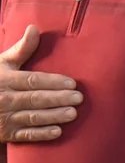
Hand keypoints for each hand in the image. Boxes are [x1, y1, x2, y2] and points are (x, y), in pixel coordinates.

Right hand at [0, 25, 82, 142]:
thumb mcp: (3, 64)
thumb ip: (22, 49)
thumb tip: (34, 28)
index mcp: (5, 80)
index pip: (32, 80)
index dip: (52, 82)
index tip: (72, 83)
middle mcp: (4, 99)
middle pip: (34, 99)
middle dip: (57, 98)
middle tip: (78, 98)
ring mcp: (5, 118)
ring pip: (32, 117)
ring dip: (53, 116)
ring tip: (73, 113)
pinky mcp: (6, 134)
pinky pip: (25, 135)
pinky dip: (41, 134)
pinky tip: (57, 131)